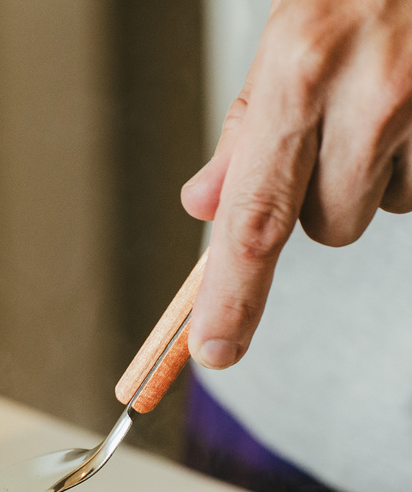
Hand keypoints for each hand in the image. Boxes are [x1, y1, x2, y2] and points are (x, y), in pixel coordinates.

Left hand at [181, 0, 411, 368]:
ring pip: (386, 207)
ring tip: (395, 100)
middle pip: (327, 225)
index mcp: (300, 68)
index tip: (215, 351)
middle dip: (325, 197)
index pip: (255, 216)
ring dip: (383, 174)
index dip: (233, 295)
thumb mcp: (291, 36)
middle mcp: (369, 92)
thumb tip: (203, 206)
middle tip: (341, 125)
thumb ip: (248, 125)